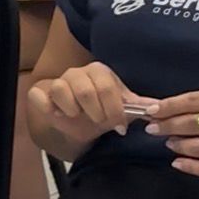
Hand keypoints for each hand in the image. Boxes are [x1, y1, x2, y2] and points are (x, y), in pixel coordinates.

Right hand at [27, 61, 155, 144]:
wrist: (75, 120)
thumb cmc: (99, 111)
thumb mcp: (120, 110)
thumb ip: (139, 108)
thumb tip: (158, 109)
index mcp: (99, 72)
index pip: (108, 88)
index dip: (115, 111)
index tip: (119, 127)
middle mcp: (77, 72)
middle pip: (86, 91)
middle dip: (96, 113)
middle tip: (99, 123)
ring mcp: (58, 81)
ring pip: (62, 90)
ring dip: (74, 111)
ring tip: (78, 117)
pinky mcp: (40, 93)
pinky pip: (40, 97)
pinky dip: (49, 108)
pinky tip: (58, 115)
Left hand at [146, 88, 198, 176]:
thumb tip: (184, 107)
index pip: (192, 101)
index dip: (168, 106)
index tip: (151, 109)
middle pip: (190, 123)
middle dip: (166, 126)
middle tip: (151, 127)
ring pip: (196, 146)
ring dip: (177, 144)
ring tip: (167, 142)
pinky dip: (190, 166)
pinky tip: (178, 163)